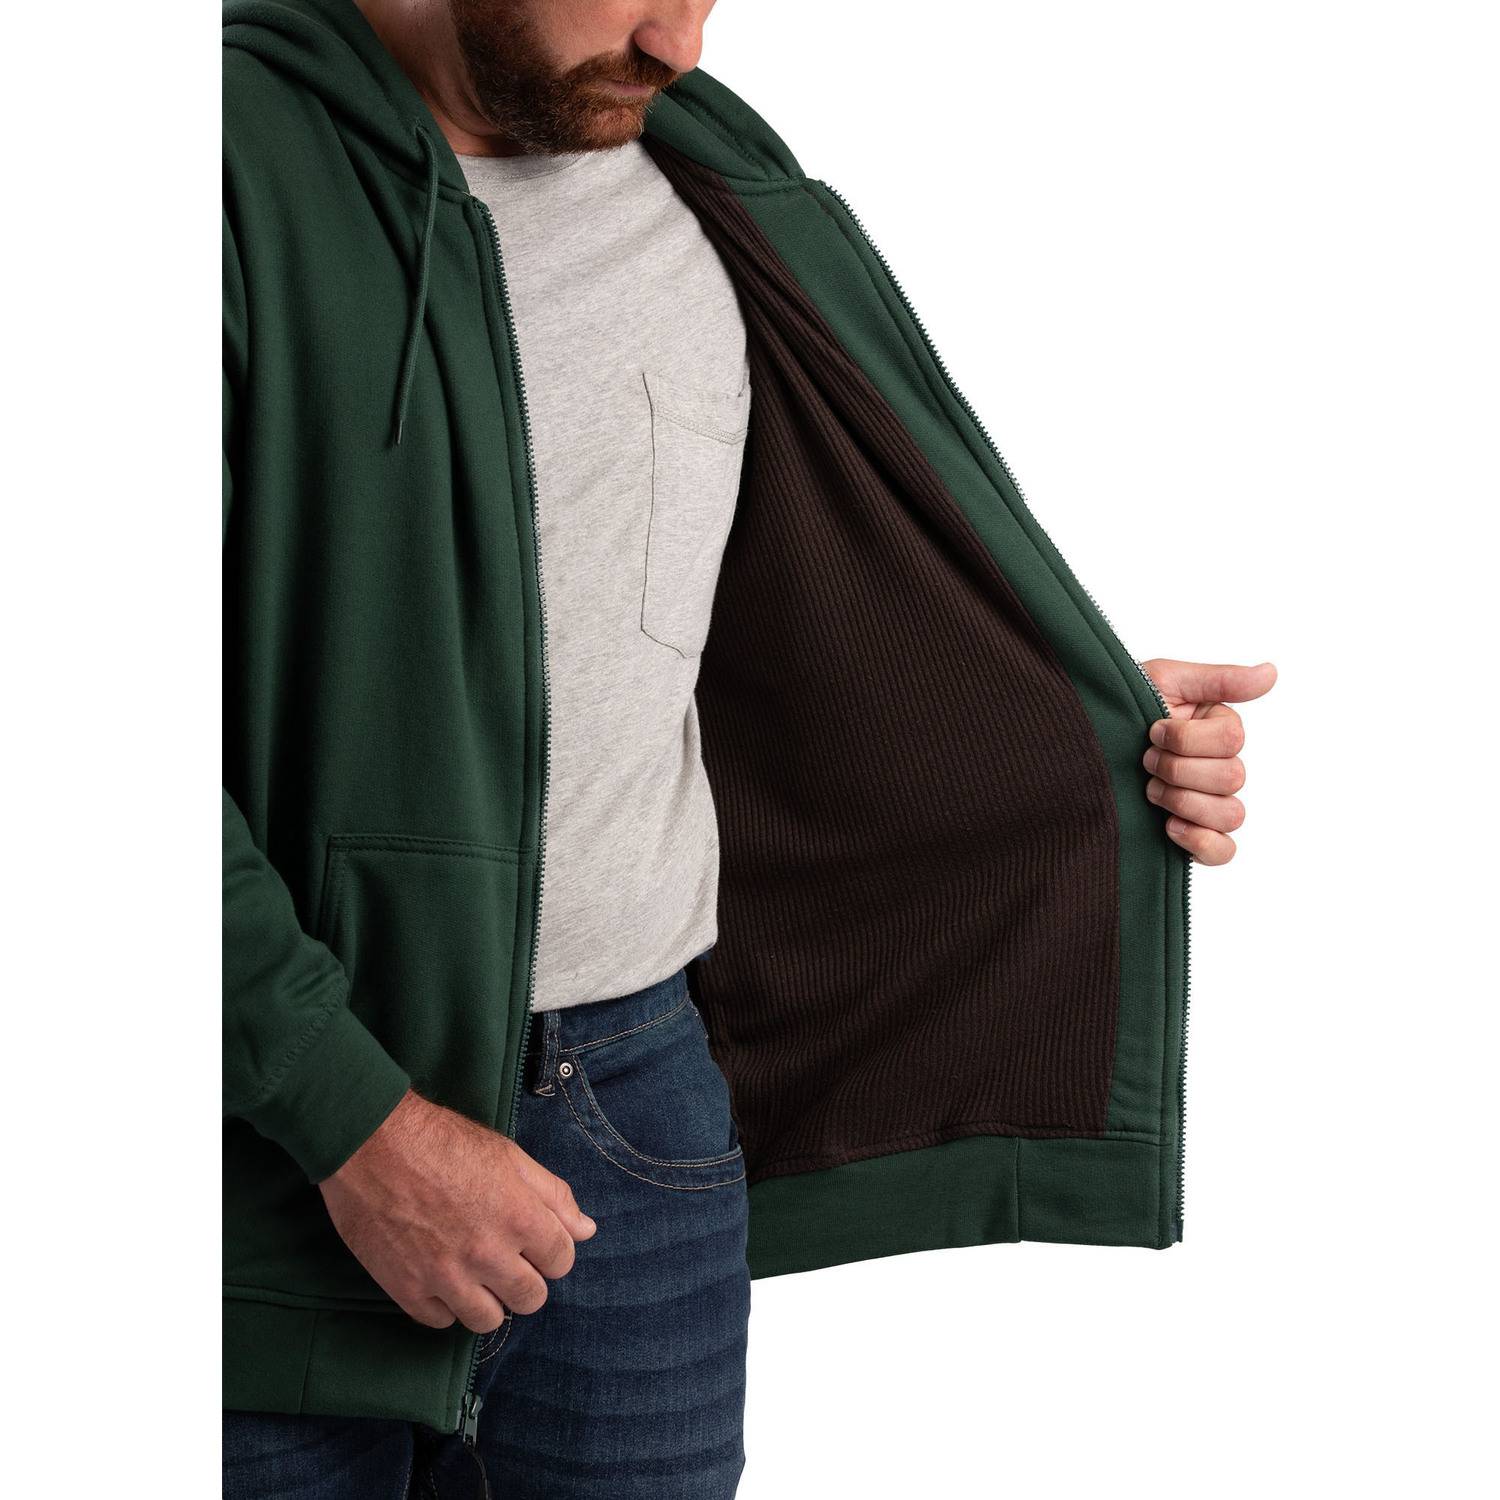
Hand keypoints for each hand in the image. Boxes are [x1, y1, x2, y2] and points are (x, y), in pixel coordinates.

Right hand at [317, 1088, 596, 1331]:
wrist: (371, 1143)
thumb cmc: (442, 1141)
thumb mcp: (509, 1156)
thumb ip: (553, 1196)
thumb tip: (586, 1229)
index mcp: (521, 1218)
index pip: (561, 1261)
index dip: (551, 1250)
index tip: (533, 1241)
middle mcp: (489, 1254)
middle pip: (531, 1299)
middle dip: (525, 1279)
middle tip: (504, 1257)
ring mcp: (447, 1278)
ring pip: (489, 1320)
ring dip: (488, 1299)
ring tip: (473, 1272)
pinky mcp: (408, 1291)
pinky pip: (442, 1322)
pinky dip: (445, 1305)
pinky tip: (440, 1276)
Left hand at [1138, 658, 1277, 865]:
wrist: (1075, 744)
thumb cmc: (1120, 708)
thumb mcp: (1164, 680)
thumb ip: (1221, 679)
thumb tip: (1271, 672)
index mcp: (1217, 731)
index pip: (1232, 740)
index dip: (1186, 738)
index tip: (1153, 730)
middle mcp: (1218, 768)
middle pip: (1232, 778)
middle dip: (1177, 768)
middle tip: (1145, 759)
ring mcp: (1207, 804)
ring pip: (1230, 814)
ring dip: (1182, 800)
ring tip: (1149, 790)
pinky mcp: (1193, 835)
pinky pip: (1222, 851)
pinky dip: (1200, 841)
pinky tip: (1170, 826)